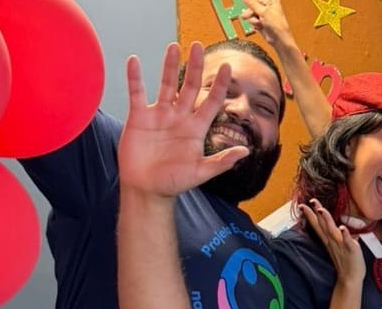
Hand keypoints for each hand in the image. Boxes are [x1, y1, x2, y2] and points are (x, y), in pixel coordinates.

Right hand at [119, 42, 246, 196]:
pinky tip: (135, 62)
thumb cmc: (174, 183)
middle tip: (197, 45)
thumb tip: (246, 151)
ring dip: (169, 66)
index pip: (211, 101)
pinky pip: (137, 93)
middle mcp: (180, 117)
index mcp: (196, 128)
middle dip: (194, 66)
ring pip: (166, 84)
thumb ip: (222, 161)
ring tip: (174, 47)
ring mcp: (160, 115)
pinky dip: (135, 78)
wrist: (147, 189)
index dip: (219, 84)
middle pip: (189, 86)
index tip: (227, 66)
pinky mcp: (139, 117)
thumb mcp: (201, 172)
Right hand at [241, 0, 292, 47]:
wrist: (278, 39)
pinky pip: (252, 19)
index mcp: (271, 1)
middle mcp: (267, 6)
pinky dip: (254, 23)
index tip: (244, 2)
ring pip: (251, 12)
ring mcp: (263, 14)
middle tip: (248, 15)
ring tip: (258, 23)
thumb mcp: (263, 12)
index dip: (250, 2)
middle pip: (252, 4)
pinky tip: (259, 26)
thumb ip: (252, 3)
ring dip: (253, 19)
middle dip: (250, 11)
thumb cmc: (277, 25)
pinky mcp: (260, 20)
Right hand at [299, 199, 364, 284]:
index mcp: (329, 240)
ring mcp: (341, 245)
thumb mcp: (341, 246)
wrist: (351, 279)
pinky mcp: (351, 249)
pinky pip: (347, 241)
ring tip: (321, 210)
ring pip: (332, 230)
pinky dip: (345, 234)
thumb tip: (343, 229)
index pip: (318, 225)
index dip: (311, 215)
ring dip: (326, 220)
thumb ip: (341, 236)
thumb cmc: (347, 263)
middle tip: (309, 202)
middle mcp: (333, 241)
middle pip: (322, 225)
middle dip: (315, 213)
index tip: (303, 205)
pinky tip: (342, 227)